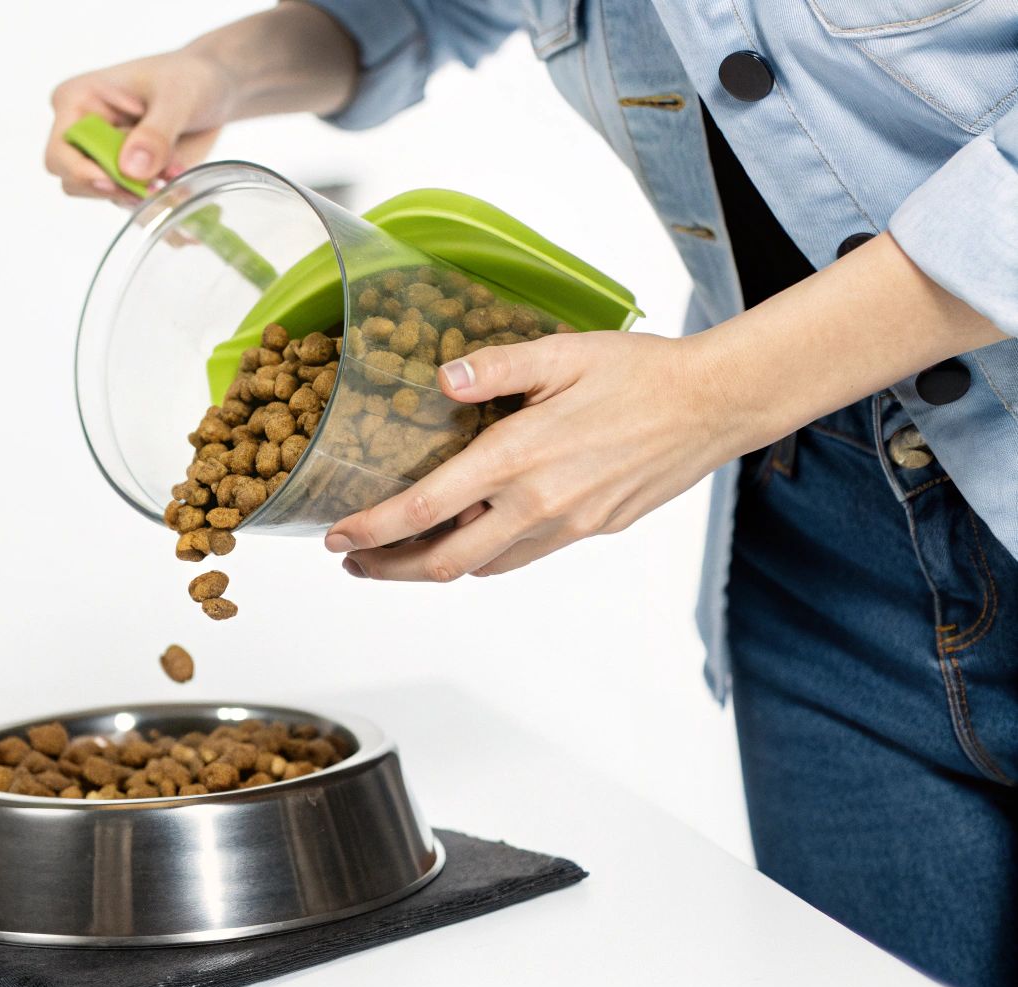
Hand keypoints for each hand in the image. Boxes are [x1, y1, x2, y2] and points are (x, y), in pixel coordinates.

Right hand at [44, 4, 358, 205]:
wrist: (223, 85)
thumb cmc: (198, 75)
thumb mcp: (181, 97)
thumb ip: (156, 134)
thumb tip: (131, 169)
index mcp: (77, 99)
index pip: (60, 149)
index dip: (85, 171)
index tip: (121, 180)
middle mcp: (81, 128)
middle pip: (76, 181)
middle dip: (121, 191)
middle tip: (162, 185)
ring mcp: (102, 155)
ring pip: (105, 202)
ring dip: (145, 205)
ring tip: (184, 193)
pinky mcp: (126, 176)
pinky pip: (131, 209)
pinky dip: (159, 216)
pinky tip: (187, 221)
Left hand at [324, 331, 747, 580]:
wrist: (715, 405)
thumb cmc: (640, 372)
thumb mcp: (562, 353)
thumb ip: (496, 368)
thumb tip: (443, 378)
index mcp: (519, 458)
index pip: (425, 509)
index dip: (372, 530)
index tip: (337, 537)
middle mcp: (538, 504)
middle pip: (443, 561)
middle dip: (388, 567)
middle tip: (353, 561)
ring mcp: (566, 525)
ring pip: (482, 566)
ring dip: (432, 566)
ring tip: (397, 555)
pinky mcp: (589, 531)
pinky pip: (520, 556)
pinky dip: (482, 554)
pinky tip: (466, 535)